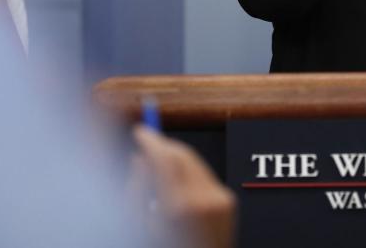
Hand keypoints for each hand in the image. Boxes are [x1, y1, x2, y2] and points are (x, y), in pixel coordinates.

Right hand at [133, 126, 235, 247]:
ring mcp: (220, 199)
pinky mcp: (228, 201)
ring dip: (175, 159)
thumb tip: (139, 158)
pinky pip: (204, 176)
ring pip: (194, 162)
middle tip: (146, 143)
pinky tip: (178, 193)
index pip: (164, 157)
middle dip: (163, 145)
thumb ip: (137, 190)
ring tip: (158, 176)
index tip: (139, 130)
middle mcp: (203, 199)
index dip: (151, 139)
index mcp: (178, 208)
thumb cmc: (166, 247)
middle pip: (182, 153)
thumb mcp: (140, 226)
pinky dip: (189, 175)